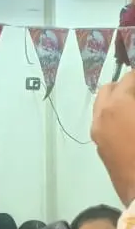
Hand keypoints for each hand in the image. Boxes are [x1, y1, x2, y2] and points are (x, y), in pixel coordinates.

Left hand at [91, 71, 134, 205]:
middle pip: (109, 90)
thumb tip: (133, 96)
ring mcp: (98, 136)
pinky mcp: (101, 150)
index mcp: (116, 105)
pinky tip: (132, 124)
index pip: (129, 78)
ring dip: (119, 101)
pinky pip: (104, 124)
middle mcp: (100, 118)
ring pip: (103, 108)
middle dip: (127, 86)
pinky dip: (116, 117)